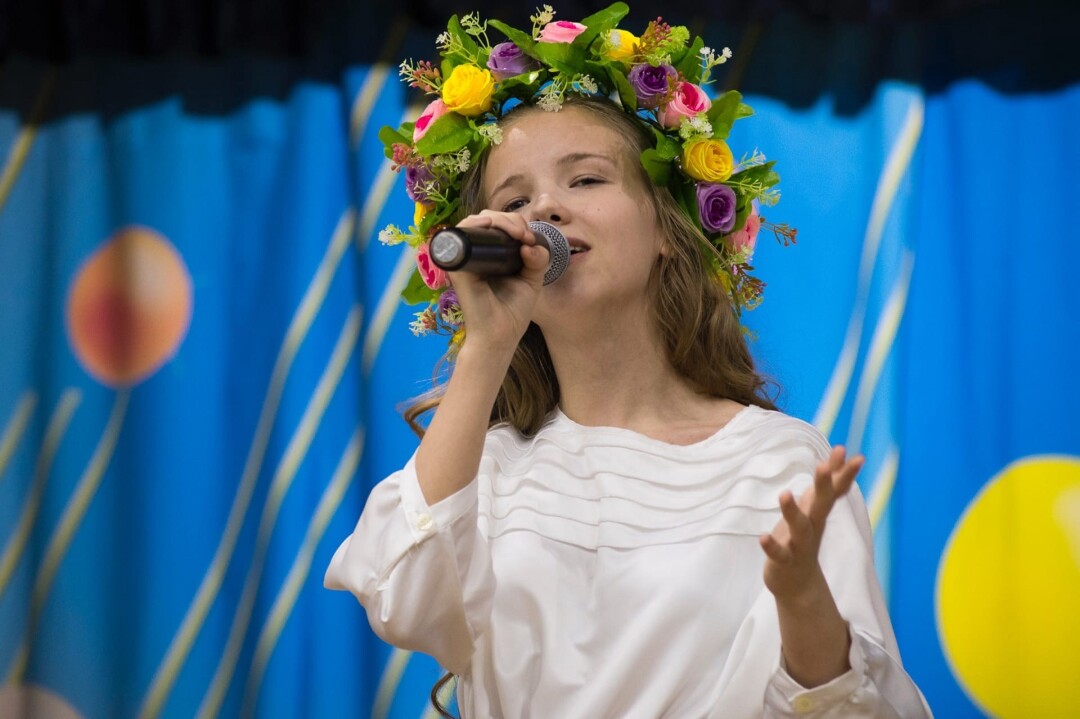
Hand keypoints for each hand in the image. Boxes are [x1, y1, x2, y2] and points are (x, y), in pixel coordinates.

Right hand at [449, 210, 549, 355]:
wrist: (500, 336)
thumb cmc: (513, 311)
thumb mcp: (531, 280)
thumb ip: (537, 260)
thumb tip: (530, 243)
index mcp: (492, 255)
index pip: (499, 226)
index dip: (515, 223)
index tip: (530, 237)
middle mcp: (476, 254)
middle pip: (487, 219)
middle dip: (509, 219)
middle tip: (524, 235)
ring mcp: (465, 258)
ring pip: (474, 222)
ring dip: (496, 219)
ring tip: (515, 233)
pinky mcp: (457, 265)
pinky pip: (459, 235)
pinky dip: (473, 224)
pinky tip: (490, 226)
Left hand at [759, 446, 864, 601]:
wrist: (799, 585)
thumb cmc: (804, 540)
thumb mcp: (814, 511)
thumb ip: (823, 488)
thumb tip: (831, 460)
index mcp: (818, 513)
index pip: (835, 490)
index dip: (843, 473)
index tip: (853, 454)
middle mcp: (813, 526)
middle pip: (821, 503)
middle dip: (824, 484)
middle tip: (823, 465)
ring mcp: (800, 544)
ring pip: (799, 527)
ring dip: (792, 511)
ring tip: (784, 493)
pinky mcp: (784, 561)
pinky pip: (779, 553)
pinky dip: (772, 546)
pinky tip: (763, 538)